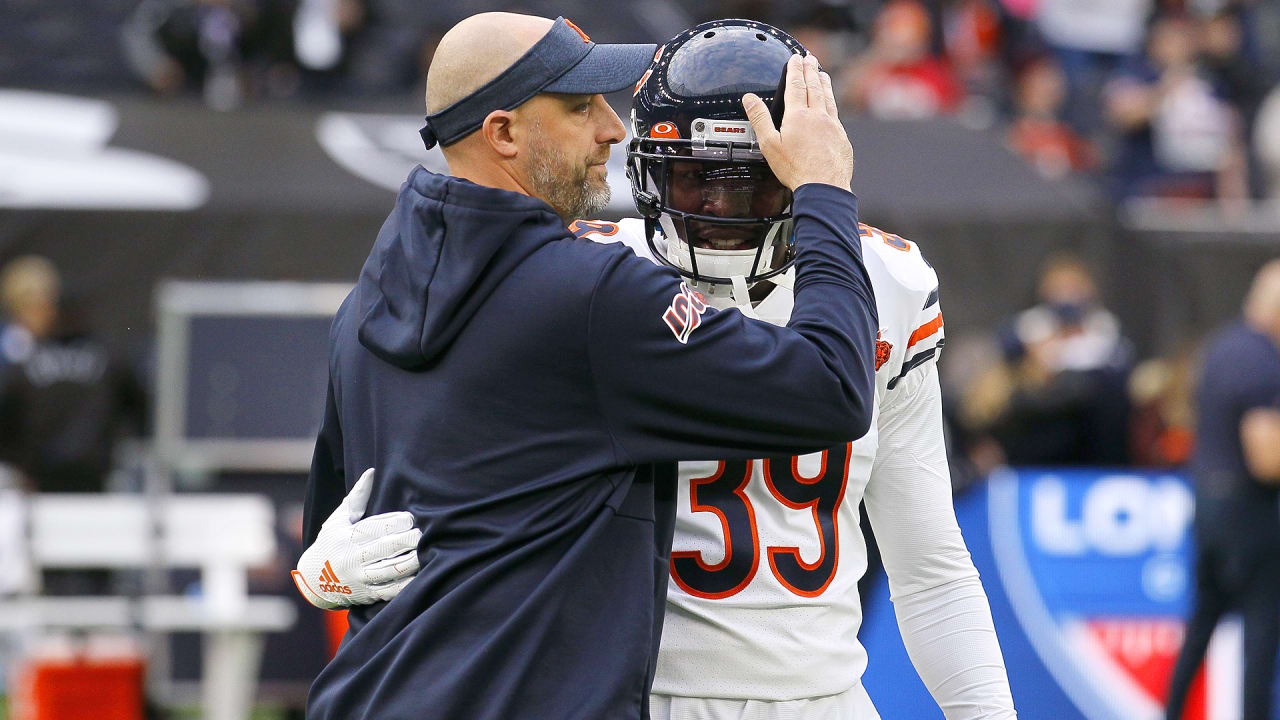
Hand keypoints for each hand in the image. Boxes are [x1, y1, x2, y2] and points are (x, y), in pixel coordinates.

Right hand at [291, 468, 421, 609]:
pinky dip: (404, 585)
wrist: (313, 579)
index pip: (375, 527)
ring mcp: (359, 577)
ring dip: (409, 563)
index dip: (395, 523)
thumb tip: (372, 472)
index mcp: (347, 536)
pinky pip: (388, 591)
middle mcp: (352, 557)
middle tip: (422, 534)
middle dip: (406, 541)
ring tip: (424, 554)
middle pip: (384, 548)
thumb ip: (357, 497)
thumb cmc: (331, 542)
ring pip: (388, 570)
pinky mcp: (366, 594)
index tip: (411, 518)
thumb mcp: (338, 519)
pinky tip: (419, 577)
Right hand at [743, 54, 853, 190]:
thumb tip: (749, 99)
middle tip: (810, 58)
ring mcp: (832, 125)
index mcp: (798, 116)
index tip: (795, 58)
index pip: (796, 85)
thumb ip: (759, 119)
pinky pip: (836, 113)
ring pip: (828, 97)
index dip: (795, 70)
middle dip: (811, 70)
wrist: (824, 185)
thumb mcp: (769, 144)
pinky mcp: (841, 137)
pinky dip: (832, 102)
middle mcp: (818, 116)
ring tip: (822, 73)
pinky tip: (831, 104)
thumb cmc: (796, 169)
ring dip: (824, 83)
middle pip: (814, 86)